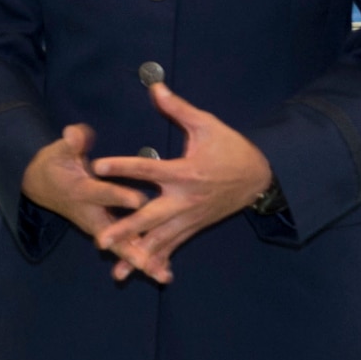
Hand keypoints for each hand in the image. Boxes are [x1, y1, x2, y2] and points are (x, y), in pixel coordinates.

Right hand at [22, 124, 156, 274]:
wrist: (41, 186)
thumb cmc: (54, 165)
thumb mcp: (58, 150)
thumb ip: (71, 143)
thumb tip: (76, 134)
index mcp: (82, 191)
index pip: (103, 194)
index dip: (120, 197)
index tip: (141, 200)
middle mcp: (91, 214)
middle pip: (113, 235)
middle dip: (131, 248)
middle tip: (148, 261)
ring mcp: (99, 227)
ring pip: (122, 248)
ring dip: (142, 262)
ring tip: (162, 276)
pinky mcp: (107, 233)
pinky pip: (125, 251)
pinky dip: (144, 262)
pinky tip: (163, 273)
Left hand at [90, 83, 273, 284]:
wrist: (263, 177)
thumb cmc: (232, 148)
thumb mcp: (207, 124)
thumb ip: (178, 108)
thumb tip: (154, 85)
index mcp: (186, 173)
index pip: (147, 169)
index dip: (121, 166)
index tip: (96, 166)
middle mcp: (185, 199)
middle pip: (150, 217)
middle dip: (125, 229)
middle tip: (100, 240)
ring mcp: (190, 217)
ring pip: (161, 240)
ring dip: (138, 255)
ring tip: (116, 272)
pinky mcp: (195, 226)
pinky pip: (174, 245)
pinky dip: (159, 259)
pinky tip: (143, 274)